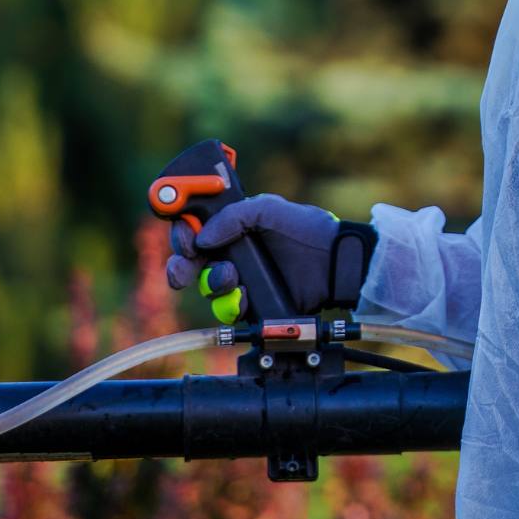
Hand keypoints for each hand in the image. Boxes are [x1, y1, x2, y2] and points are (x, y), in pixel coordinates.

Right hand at [165, 194, 374, 321]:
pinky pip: (228, 309)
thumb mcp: (270, 209)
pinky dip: (230, 305)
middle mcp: (234, 253)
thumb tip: (204, 236)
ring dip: (212, 283)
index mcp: (234, 226)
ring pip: (208, 287)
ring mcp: (244, 278)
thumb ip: (235, 215)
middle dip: (181, 266)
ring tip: (231, 277)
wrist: (336, 264)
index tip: (185, 239)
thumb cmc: (310, 230)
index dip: (183, 234)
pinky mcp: (254, 302)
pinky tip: (243, 296)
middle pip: (192, 262)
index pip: (196, 229)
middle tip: (183, 271)